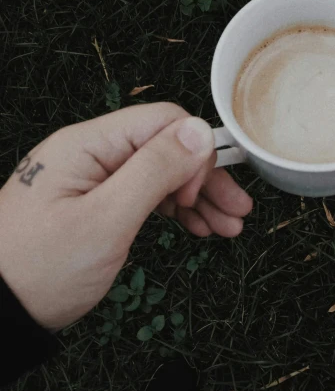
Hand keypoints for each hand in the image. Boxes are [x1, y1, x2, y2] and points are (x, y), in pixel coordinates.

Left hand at [0, 103, 251, 330]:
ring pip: (160, 173)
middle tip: (237, 212)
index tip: (200, 195)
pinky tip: (198, 227)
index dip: (193, 152)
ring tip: (228, 228)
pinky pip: (144, 195)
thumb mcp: (105, 221)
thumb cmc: (42, 269)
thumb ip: (154, 171)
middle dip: (204, 178)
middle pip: (165, 148)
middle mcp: (93, 153)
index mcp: (90, 144)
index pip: (162, 121)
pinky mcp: (96, 203)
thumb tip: (200, 130)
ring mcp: (94, 178)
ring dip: (196, 198)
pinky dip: (174, 210)